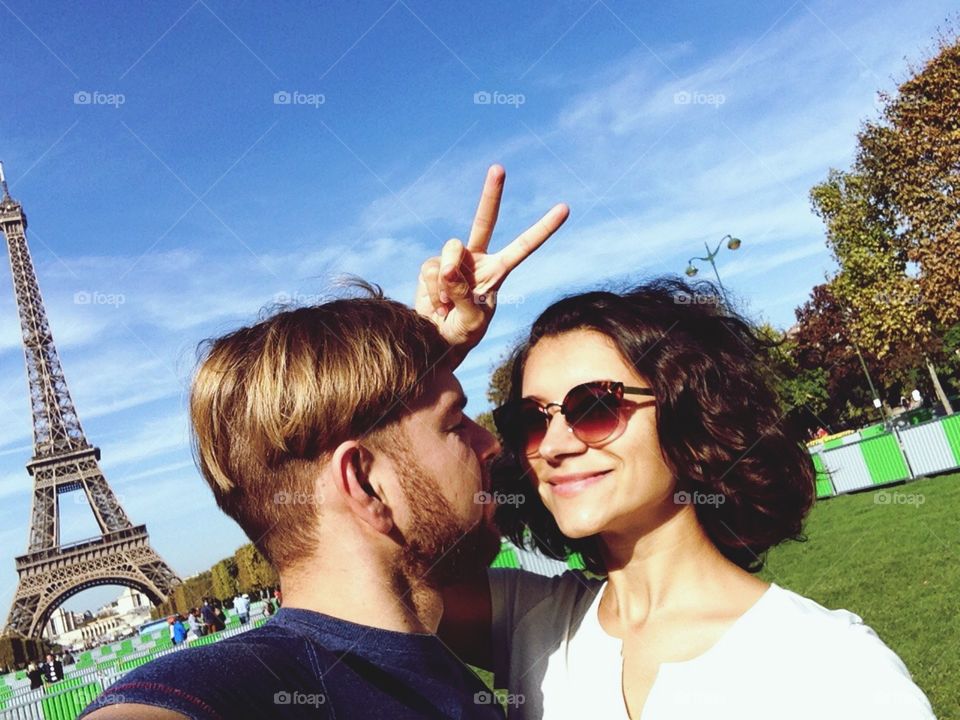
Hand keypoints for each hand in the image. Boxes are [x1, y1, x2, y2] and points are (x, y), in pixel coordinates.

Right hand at [415, 165, 568, 366]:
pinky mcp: (431, 267)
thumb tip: (446, 269)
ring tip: (447, 306)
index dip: (543, 228)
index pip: (524, 246)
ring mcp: (453, 261)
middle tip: (499, 168)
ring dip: (445, 282)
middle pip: (484, 220)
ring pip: (449, 251)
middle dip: (492, 194)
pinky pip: (429, 271)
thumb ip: (463, 295)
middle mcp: (476, 259)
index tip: (565, 208)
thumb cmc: (463, 334)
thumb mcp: (472, 321)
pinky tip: (436, 306)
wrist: (437, 341)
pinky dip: (432, 292)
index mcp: (498, 270)